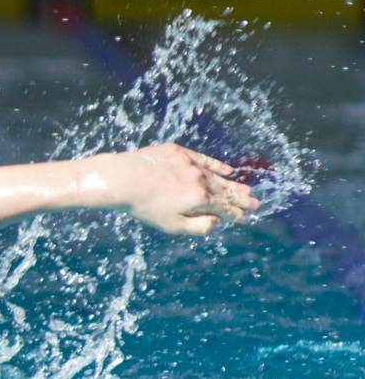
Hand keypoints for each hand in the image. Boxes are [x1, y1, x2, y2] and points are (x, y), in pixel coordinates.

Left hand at [111, 144, 258, 234]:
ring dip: (232, 184)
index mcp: (199, 200)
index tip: (245, 218)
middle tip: (256, 204)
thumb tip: (217, 221)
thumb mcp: (172, 225)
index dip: (236, 215)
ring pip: (216, 176)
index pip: (224, 209)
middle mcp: (199, 180)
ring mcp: (190, 164)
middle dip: (241, 199)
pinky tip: (226, 170)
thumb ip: (199, 226)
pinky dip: (216, 165)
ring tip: (247, 190)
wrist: (122, 179)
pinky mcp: (178, 152)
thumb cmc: (144, 206)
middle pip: (225, 191)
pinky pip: (203, 159)